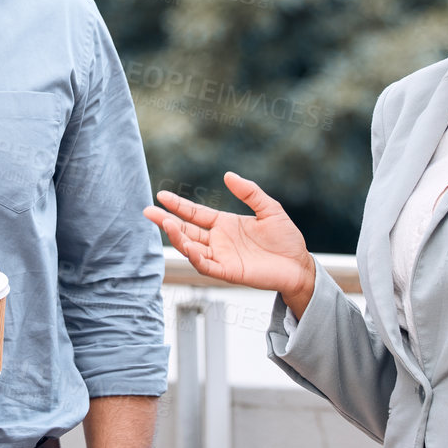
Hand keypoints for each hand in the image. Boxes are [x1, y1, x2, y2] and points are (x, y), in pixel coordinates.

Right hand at [145, 171, 318, 316]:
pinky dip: (195, 257)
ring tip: (167, 225)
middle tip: (148, 211)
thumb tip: (228, 175)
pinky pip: (206, 265)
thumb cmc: (286, 238)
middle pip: (186, 230)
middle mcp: (219, 241)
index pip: (195, 213)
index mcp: (225, 224)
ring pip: (192, 248)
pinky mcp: (228, 272)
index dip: (179, 205)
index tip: (161, 195)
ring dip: (178, 238)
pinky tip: (187, 247)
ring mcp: (221, 257)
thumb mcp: (269, 209)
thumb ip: (250, 192)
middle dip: (167, 221)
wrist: (299, 265)